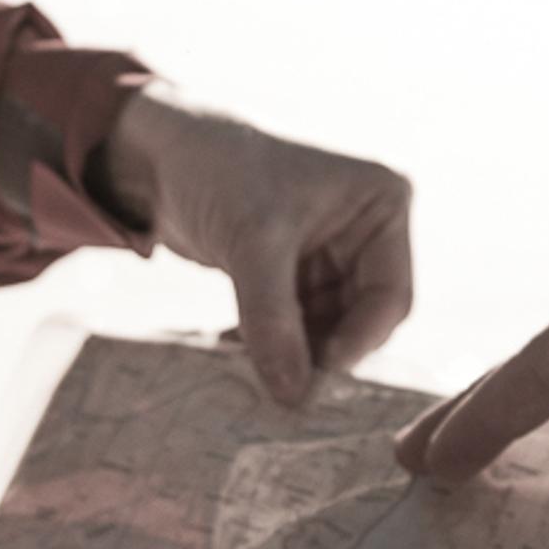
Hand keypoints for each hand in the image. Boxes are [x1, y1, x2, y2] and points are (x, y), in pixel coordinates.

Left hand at [95, 83, 415, 406]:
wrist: (158, 154)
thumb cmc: (218, 169)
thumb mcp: (253, 243)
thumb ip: (274, 320)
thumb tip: (294, 394)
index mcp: (380, 204)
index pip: (390, 295)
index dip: (359, 339)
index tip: (317, 372)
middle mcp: (364, 229)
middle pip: (361, 317)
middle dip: (322, 349)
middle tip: (284, 386)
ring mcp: (329, 252)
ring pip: (327, 327)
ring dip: (293, 352)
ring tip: (251, 366)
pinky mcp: (293, 270)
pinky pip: (296, 323)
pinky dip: (271, 341)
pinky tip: (234, 349)